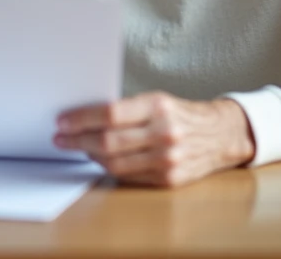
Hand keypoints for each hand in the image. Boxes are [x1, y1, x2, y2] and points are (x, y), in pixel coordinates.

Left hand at [54, 92, 254, 186]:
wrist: (219, 135)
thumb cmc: (180, 114)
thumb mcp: (157, 100)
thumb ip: (126, 109)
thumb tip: (83, 116)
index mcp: (159, 106)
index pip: (110, 113)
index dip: (81, 119)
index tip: (62, 121)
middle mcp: (164, 132)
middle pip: (108, 141)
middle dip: (78, 140)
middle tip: (61, 138)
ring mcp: (167, 159)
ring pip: (115, 162)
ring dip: (90, 156)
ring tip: (77, 148)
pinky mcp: (169, 179)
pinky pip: (128, 176)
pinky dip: (109, 168)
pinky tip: (100, 159)